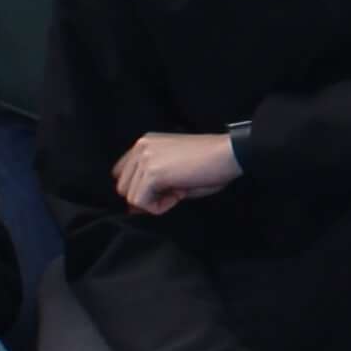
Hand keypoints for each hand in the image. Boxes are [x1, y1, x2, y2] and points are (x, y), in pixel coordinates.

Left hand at [115, 130, 244, 214]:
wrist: (228, 154)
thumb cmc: (209, 163)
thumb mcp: (174, 169)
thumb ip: (151, 183)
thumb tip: (133, 208)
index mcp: (145, 143)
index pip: (122, 173)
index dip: (138, 188)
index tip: (161, 192)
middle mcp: (141, 147)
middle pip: (123, 187)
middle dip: (146, 197)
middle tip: (174, 192)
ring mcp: (144, 159)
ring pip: (131, 197)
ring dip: (153, 202)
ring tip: (178, 191)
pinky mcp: (152, 173)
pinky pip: (141, 203)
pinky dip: (159, 207)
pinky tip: (178, 195)